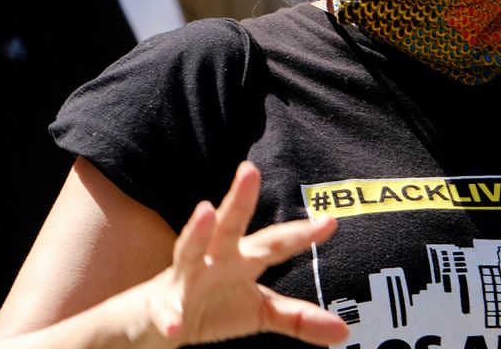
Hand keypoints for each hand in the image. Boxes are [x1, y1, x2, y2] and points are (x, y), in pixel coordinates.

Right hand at [145, 161, 347, 346]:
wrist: (157, 325)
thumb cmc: (212, 307)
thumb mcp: (259, 313)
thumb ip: (298, 318)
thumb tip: (343, 332)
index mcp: (241, 259)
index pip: (274, 242)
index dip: (301, 233)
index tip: (330, 222)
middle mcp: (214, 260)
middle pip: (229, 226)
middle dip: (239, 199)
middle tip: (250, 169)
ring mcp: (185, 279)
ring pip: (188, 250)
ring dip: (196, 231)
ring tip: (205, 210)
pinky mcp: (162, 306)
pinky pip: (166, 311)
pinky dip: (169, 315)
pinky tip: (174, 323)